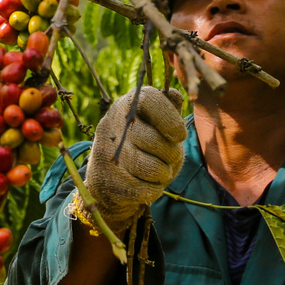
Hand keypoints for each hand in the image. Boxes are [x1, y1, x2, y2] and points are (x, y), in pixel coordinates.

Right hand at [76, 86, 186, 232]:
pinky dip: (152, 190)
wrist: (111, 181)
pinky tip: (144, 184)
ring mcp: (104, 151)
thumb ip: (169, 108)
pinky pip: (144, 190)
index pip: (149, 99)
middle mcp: (112, 122)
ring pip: (150, 168)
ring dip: (163, 173)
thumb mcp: (158, 124)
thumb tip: (175, 94)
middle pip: (153, 139)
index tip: (179, 136)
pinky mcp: (104, 179)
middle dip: (171, 154)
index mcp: (128, 104)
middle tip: (170, 157)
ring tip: (157, 170)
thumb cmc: (145, 146)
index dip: (170, 119)